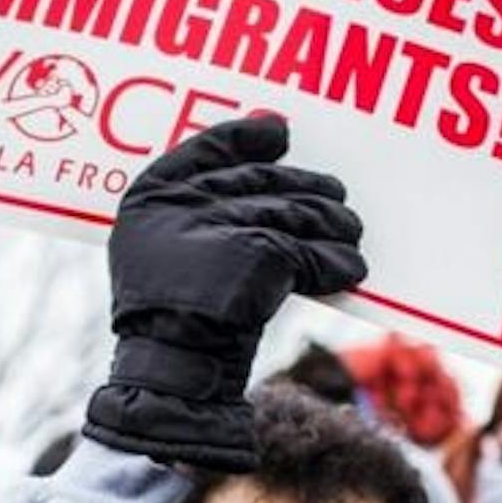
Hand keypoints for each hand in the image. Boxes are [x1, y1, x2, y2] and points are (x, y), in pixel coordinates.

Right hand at [83, 114, 365, 470]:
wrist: (174, 369)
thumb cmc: (167, 319)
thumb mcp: (161, 258)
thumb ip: (194, 214)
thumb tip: (258, 161)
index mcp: (152, 198)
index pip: (206, 148)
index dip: (245, 137)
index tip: (278, 133)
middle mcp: (185, 202)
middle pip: (264, 181)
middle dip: (305, 189)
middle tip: (334, 195)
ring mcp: (225, 224)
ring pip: (298, 214)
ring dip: (332, 225)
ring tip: (349, 234)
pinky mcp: (263, 253)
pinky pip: (315, 253)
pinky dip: (337, 263)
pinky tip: (350, 270)